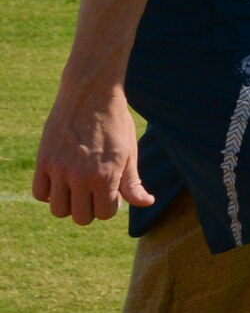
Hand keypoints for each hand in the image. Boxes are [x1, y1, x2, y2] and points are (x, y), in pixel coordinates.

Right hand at [34, 83, 153, 224]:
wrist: (90, 94)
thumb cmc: (115, 124)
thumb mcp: (129, 153)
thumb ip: (133, 182)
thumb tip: (147, 203)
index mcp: (105, 177)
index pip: (105, 213)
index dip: (110, 205)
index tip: (111, 190)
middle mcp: (80, 176)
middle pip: (81, 217)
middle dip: (90, 208)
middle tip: (94, 191)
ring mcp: (59, 169)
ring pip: (58, 210)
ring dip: (69, 204)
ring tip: (77, 188)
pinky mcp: (43, 160)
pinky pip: (39, 193)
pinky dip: (49, 193)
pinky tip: (61, 182)